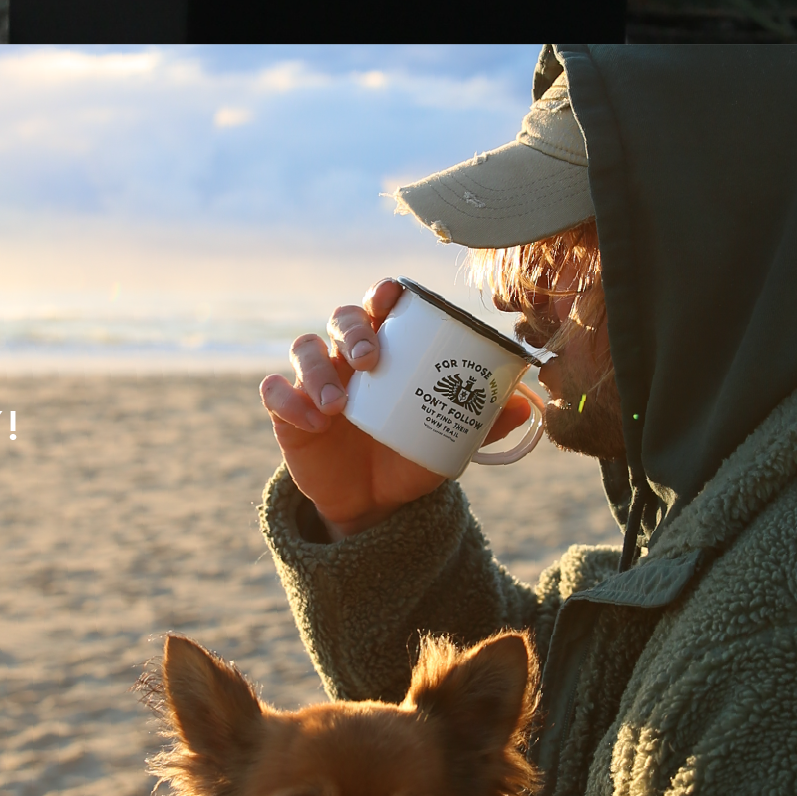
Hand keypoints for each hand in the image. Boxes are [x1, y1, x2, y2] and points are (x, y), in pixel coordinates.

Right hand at [258, 281, 530, 538]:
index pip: (380, 307)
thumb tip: (521, 406)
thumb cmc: (408, 456)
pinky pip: (274, 391)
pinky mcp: (287, 409)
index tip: (392, 295)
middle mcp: (346, 357)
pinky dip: (287, 399)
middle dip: (352, 330)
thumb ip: (479, 423)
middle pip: (339, 318)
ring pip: (303, 348)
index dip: (383, 293)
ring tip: (338, 406)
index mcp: (387, 351)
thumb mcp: (446, 442)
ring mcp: (313, 381)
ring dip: (317, 369)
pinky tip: (310, 420)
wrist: (373, 502)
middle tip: (370, 360)